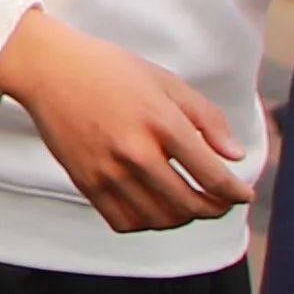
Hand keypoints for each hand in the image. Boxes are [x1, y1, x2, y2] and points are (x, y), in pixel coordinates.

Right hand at [0, 8, 252, 231]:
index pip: (212, 176)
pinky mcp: (86, 182)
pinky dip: (147, 222)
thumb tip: (235, 156)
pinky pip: (124, 221)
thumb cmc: (111, 71)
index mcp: (160, 122)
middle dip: (215, 209)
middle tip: (222, 203)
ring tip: (190, 205)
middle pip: (189, 204)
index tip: (244, 194)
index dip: (236, 192)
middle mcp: (135, 152)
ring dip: (183, 218)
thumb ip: (207, 119)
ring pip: (159, 219)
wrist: (50, 70)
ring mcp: (108, 172)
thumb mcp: (167, 83)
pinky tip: (155, 207)